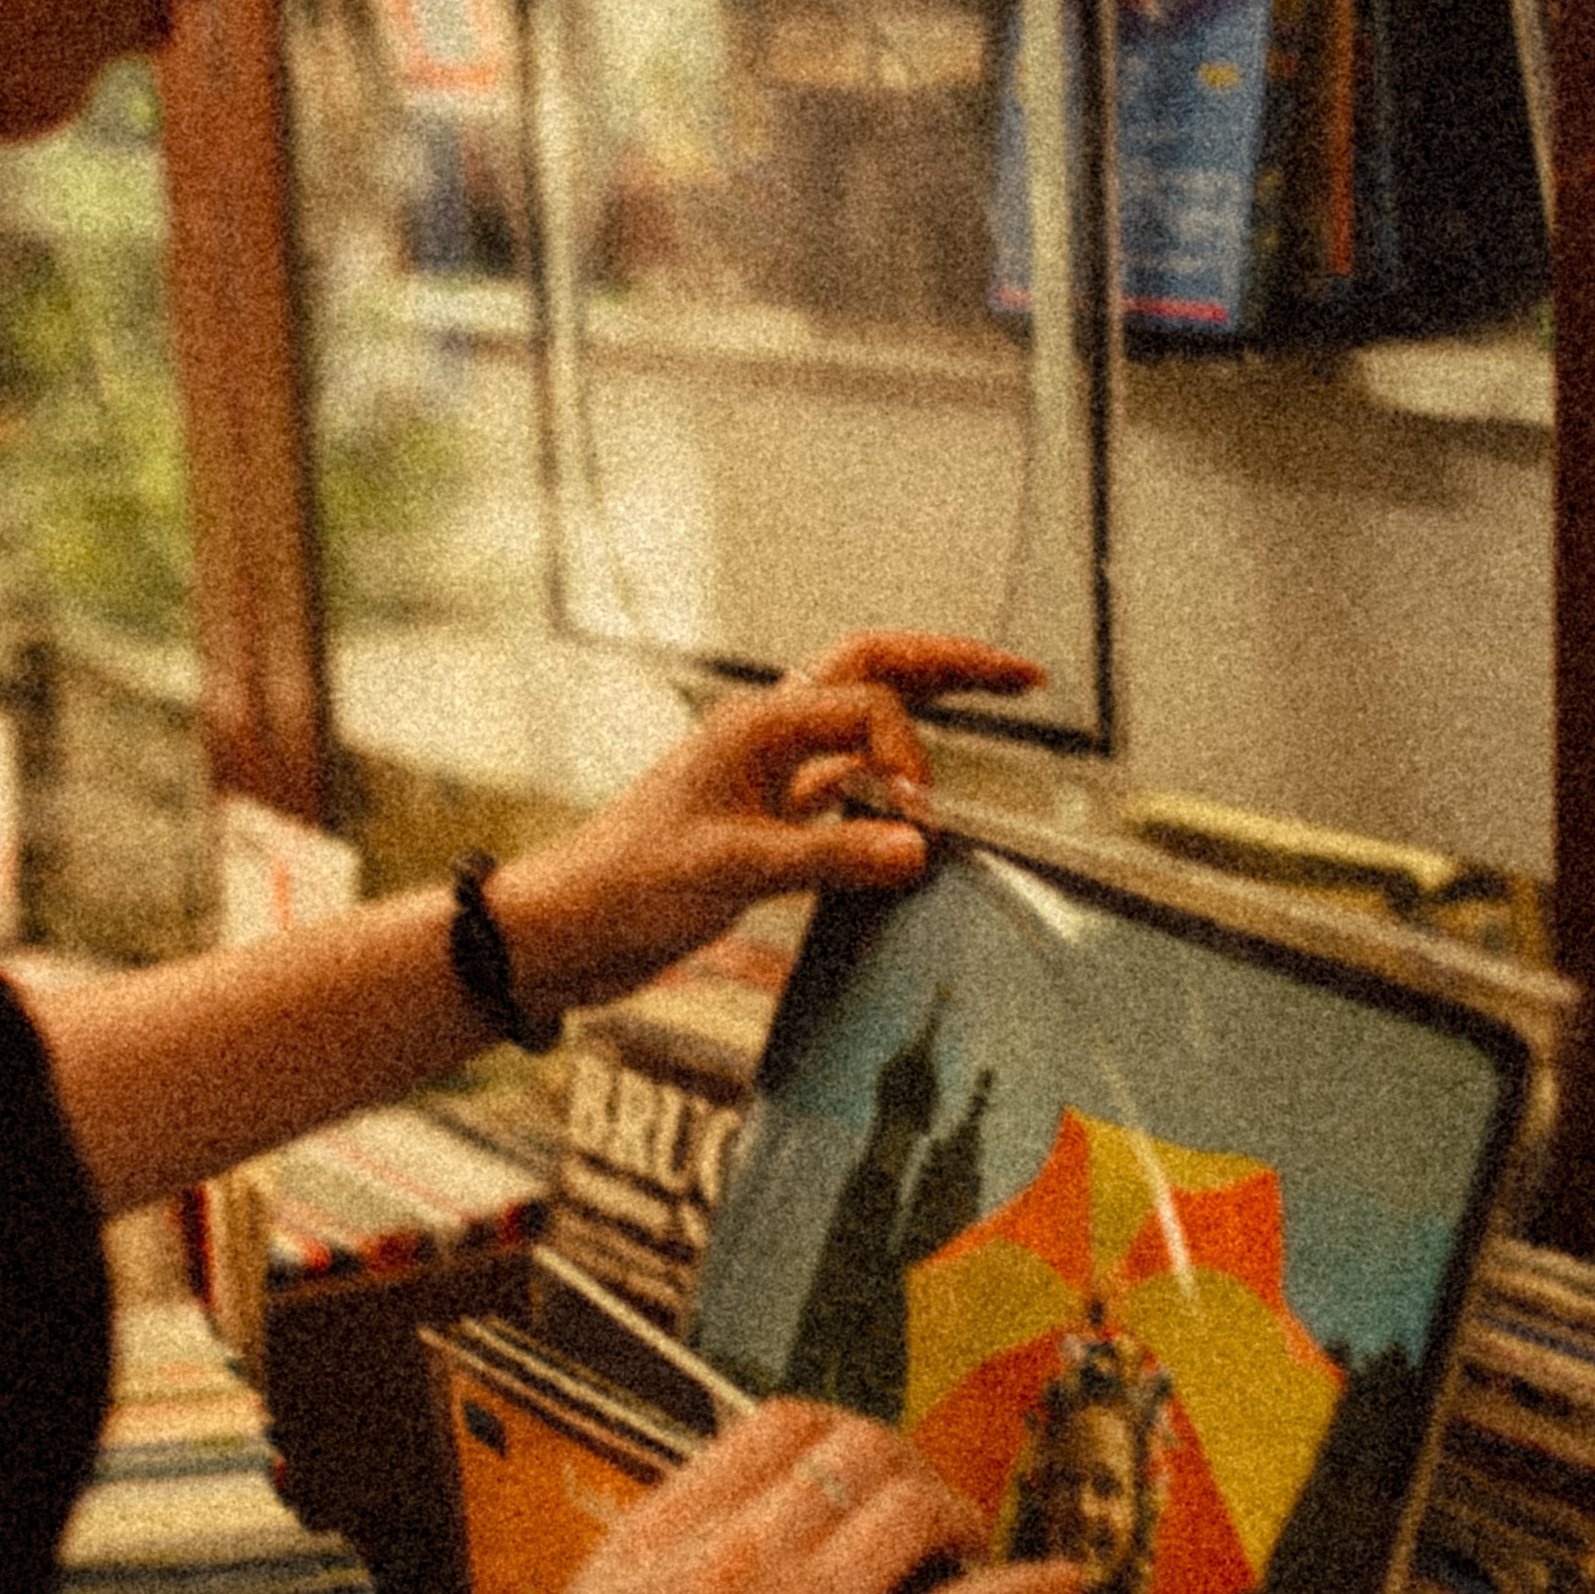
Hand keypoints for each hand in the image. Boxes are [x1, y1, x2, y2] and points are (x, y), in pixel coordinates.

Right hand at [464, 1396, 1081, 1593]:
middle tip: (925, 1505)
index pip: (780, 1425)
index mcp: (664, 1531)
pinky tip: (1064, 1586)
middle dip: (908, 1465)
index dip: (840, 1434)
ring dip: (960, 1514)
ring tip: (972, 1544)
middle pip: (860, 1450)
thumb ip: (665, 1556)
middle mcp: (734, 1557)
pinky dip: (1027, 1590)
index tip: (862, 1466)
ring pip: (914, 1509)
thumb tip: (733, 1524)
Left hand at [493, 634, 1041, 1020]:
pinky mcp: (767, 818)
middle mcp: (767, 734)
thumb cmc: (630, 888)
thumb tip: (922, 845)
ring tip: (997, 698)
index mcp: (758, 724)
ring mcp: (769, 774)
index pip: (868, 705)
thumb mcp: (734, 871)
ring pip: (861, 716)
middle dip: (949, 664)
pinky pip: (844, 779)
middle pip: (873, 668)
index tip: (920, 818)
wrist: (570, 929)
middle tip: (1025, 677)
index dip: (909, 754)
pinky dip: (889, 779)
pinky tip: (919, 805)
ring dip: (926, 704)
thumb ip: (830, 858)